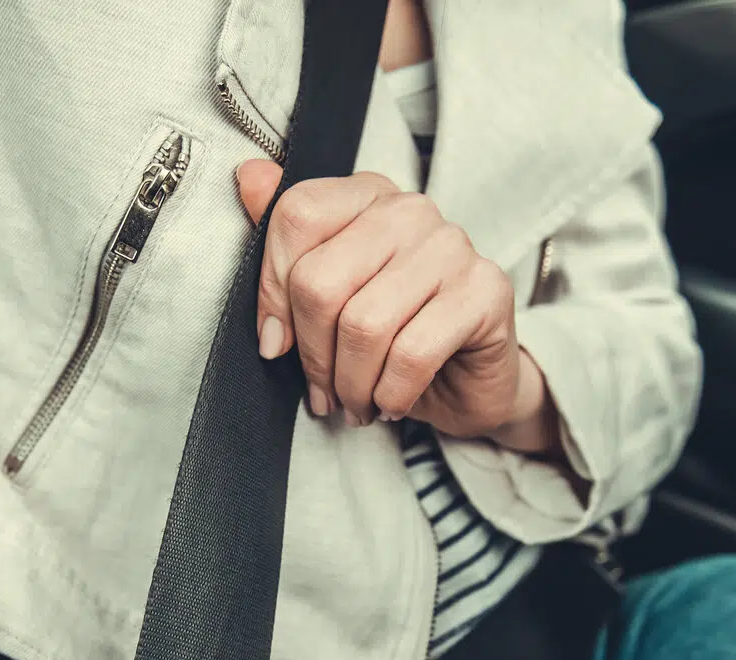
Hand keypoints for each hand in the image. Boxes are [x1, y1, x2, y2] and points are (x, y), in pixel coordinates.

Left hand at [236, 159, 558, 454]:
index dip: (272, 292)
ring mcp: (452, 246)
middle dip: (312, 355)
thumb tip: (249, 178)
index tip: (276, 342)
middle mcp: (410, 210)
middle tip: (322, 392)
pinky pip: (412, 353)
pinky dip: (390, 393)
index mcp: (366, 197)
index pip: (297, 217)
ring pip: (364, 323)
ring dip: (350, 384)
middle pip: (320, 280)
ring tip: (354, 404)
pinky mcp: (486, 290)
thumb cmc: (392, 339)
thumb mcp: (328, 301)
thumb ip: (287, 243)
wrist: (468, 383)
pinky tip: (389, 403)